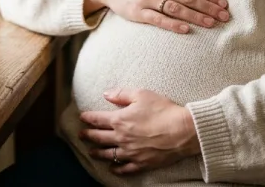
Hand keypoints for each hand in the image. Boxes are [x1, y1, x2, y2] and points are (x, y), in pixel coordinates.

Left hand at [79, 88, 200, 174]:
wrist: (183, 131)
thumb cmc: (163, 110)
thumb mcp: (141, 94)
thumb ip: (121, 94)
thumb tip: (105, 94)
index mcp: (120, 120)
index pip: (97, 119)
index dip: (88, 118)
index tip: (82, 117)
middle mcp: (122, 138)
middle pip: (99, 138)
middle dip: (88, 135)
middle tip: (81, 135)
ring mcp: (131, 152)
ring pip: (109, 155)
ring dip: (98, 153)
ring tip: (91, 152)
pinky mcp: (142, 163)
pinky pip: (125, 169)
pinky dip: (117, 169)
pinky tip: (112, 169)